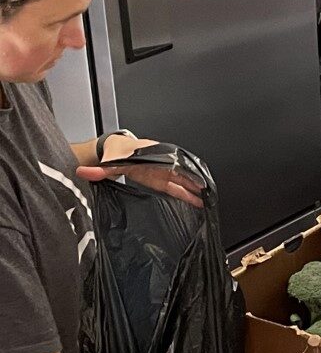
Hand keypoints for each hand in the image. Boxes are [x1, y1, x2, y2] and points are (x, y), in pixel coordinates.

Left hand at [77, 134, 204, 207]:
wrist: (114, 151)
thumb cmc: (115, 153)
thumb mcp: (107, 162)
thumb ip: (97, 170)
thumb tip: (83, 172)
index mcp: (150, 154)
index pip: (168, 161)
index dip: (180, 169)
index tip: (190, 175)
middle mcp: (160, 162)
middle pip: (179, 170)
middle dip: (192, 179)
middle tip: (204, 189)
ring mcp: (162, 171)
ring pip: (181, 180)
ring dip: (192, 188)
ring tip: (205, 198)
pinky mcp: (161, 180)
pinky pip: (176, 188)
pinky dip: (186, 194)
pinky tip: (196, 201)